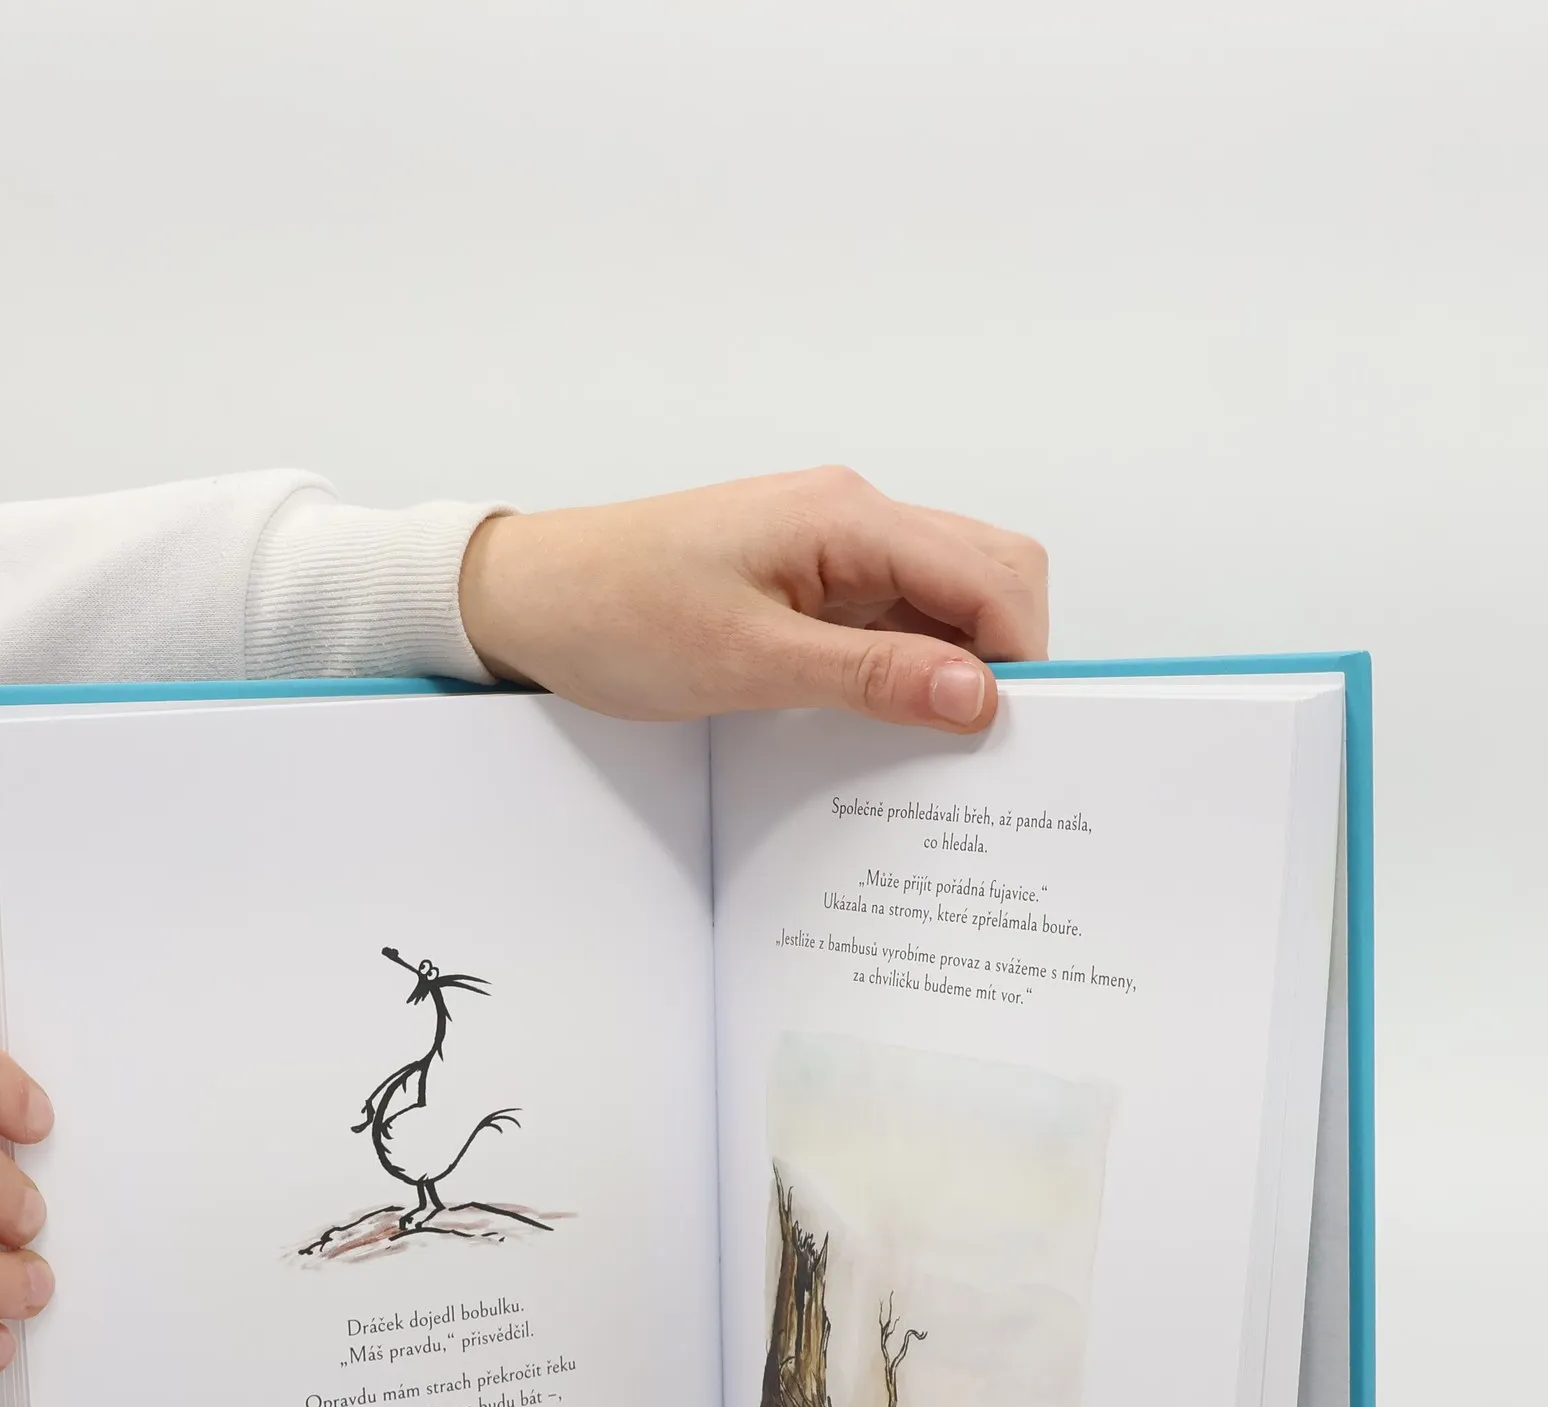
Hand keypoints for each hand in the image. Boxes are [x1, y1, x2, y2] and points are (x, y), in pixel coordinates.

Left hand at [458, 467, 1047, 731]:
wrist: (526, 595)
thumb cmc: (616, 615)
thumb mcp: (748, 662)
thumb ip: (871, 675)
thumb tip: (978, 696)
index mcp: (847, 517)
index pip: (991, 575)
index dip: (1021, 656)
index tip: (1014, 737)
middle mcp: (853, 517)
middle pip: (984, 574)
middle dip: (1002, 655)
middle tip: (982, 747)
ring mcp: (831, 547)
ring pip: (942, 598)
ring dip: (953, 663)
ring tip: (935, 746)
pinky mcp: (806, 579)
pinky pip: (890, 615)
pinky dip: (907, 663)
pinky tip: (889, 719)